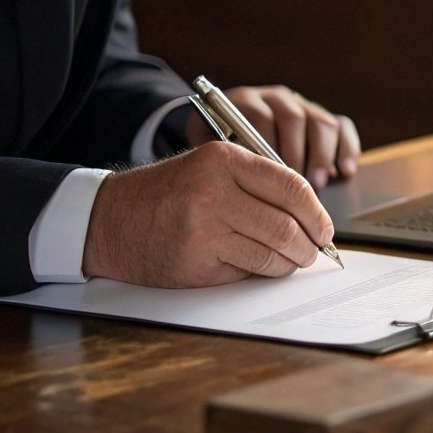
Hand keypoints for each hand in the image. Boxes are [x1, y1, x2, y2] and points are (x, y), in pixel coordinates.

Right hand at [83, 141, 333, 287]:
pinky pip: (246, 271)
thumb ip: (257, 184)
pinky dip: (259, 273)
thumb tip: (312, 217)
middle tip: (312, 253)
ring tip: (289, 263)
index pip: (292, 186)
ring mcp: (203, 226)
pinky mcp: (195, 259)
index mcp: (224, 159)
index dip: (317, 213)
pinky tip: (254, 268)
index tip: (324, 229)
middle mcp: (214, 189)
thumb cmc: (168, 195)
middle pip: (287, 224)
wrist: (108, 219)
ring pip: (272, 253)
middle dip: (308, 245)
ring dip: (288, 264)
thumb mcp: (210, 169)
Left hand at [184, 84, 359, 189]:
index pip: (261, 118)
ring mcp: (302, 106)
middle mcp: (276, 99)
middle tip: (296, 187)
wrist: (225, 135)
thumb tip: (238, 183)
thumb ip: (222, 162)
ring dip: (322, 156)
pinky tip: (345, 172)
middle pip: (294, 119)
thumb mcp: (212, 153)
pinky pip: (342, 126)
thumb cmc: (219, 155)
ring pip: (321, 123)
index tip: (270, 178)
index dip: (269, 148)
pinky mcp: (322, 117)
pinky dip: (347, 149)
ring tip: (318, 184)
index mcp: (245, 102)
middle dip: (297, 156)